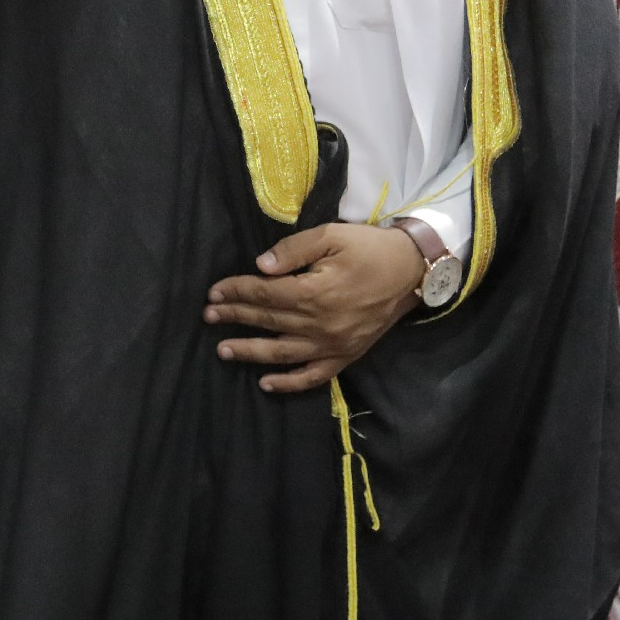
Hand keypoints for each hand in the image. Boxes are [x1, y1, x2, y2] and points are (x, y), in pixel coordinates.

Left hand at [205, 222, 427, 392]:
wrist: (412, 271)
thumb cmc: (369, 248)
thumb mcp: (332, 235)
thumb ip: (293, 250)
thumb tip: (261, 266)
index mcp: (315, 292)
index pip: (265, 294)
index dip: (237, 291)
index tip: (213, 293)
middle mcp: (321, 324)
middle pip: (269, 322)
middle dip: (235, 317)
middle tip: (208, 317)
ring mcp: (333, 345)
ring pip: (283, 353)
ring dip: (251, 352)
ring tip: (223, 350)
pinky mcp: (346, 356)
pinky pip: (313, 376)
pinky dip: (289, 383)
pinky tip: (266, 384)